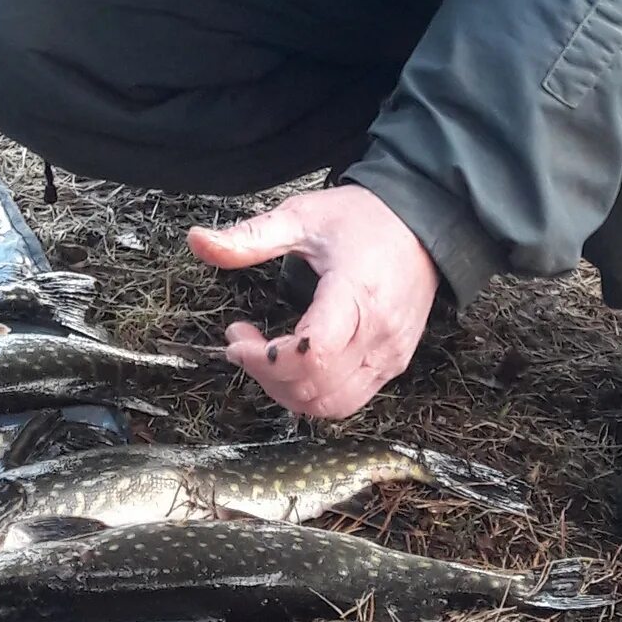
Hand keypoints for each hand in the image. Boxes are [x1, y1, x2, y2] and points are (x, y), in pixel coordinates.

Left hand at [188, 185, 438, 419]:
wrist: (424, 223)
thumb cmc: (364, 219)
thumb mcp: (303, 216)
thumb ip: (251, 237)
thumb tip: (197, 242)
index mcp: (357, 295)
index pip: (310, 354)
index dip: (264, 358)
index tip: (236, 335)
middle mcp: (379, 335)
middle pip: (313, 387)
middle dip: (264, 374)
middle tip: (241, 343)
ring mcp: (390, 355)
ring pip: (329, 404)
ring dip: (286, 391)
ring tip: (264, 356)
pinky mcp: (393, 365)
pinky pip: (347, 400)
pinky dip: (312, 393)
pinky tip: (294, 365)